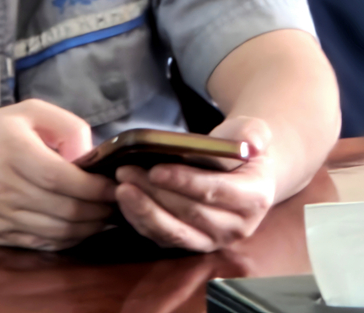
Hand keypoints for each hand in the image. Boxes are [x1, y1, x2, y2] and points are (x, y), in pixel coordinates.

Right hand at [0, 100, 114, 249]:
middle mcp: (8, 189)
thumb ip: (63, 124)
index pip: (66, 180)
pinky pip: (43, 244)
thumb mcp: (24, 112)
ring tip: (103, 215)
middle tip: (117, 202)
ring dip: (89, 228)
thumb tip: (89, 152)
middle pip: (66, 211)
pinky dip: (67, 239)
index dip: (97, 187)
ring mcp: (2, 218)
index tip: (115, 184)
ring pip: (59, 232)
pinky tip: (78, 227)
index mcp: (15, 153)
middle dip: (100, 211)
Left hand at [113, 117, 274, 251]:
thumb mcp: (252, 131)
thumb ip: (253, 134)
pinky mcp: (194, 243)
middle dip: (155, 193)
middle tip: (125, 172)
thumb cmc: (240, 146)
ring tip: (120, 187)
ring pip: (175, 232)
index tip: (155, 170)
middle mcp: (237, 226)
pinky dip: (141, 221)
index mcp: (254, 198)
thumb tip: (251, 144)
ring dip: (144, 210)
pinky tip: (123, 201)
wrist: (239, 168)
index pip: (215, 191)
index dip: (184, 182)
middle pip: (191, 213)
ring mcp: (214, 239)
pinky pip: (164, 239)